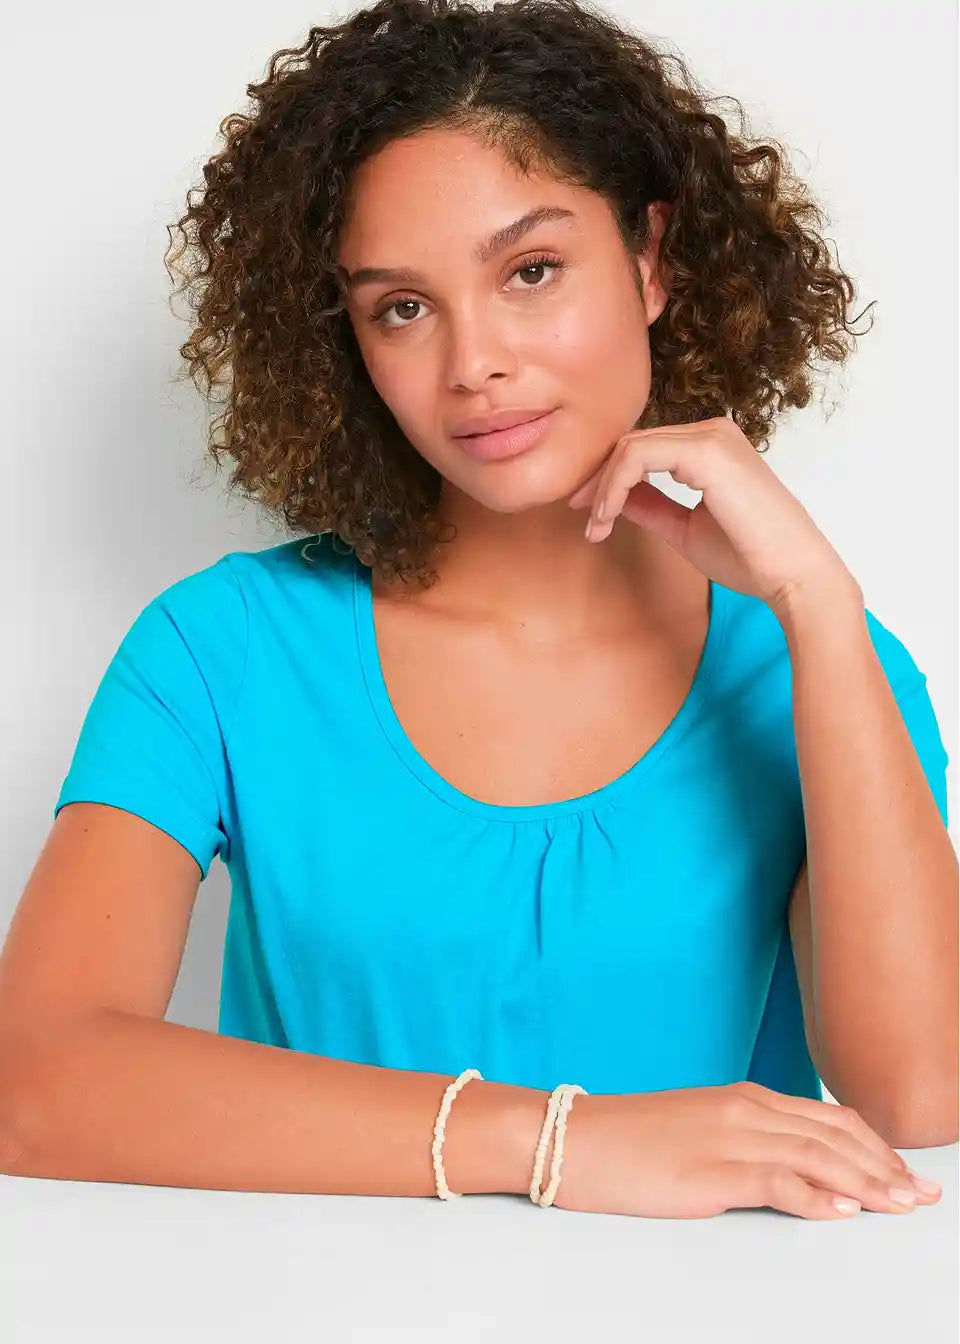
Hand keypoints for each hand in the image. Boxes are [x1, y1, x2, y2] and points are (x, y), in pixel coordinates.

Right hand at [552, 1081, 941, 1219]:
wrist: (573, 1139)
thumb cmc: (629, 1141)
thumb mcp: (697, 1131)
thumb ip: (746, 1142)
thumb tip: (794, 1172)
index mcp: (742, 1098)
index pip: (826, 1119)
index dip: (873, 1146)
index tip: (905, 1172)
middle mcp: (743, 1110)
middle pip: (833, 1136)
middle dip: (884, 1166)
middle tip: (922, 1195)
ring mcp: (727, 1137)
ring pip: (816, 1155)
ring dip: (866, 1183)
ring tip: (901, 1205)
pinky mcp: (709, 1170)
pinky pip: (777, 1181)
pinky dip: (817, 1196)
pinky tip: (843, 1212)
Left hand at [567, 418, 860, 613]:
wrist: (792, 576)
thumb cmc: (751, 557)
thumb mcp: (684, 528)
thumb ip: (650, 506)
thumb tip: (613, 498)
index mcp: (711, 446)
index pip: (644, 448)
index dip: (608, 478)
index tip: (588, 515)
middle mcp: (712, 432)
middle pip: (632, 442)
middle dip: (598, 481)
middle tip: (581, 519)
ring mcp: (711, 438)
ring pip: (630, 447)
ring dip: (603, 487)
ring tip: (596, 526)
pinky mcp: (707, 452)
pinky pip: (638, 457)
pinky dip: (614, 487)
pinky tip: (608, 517)